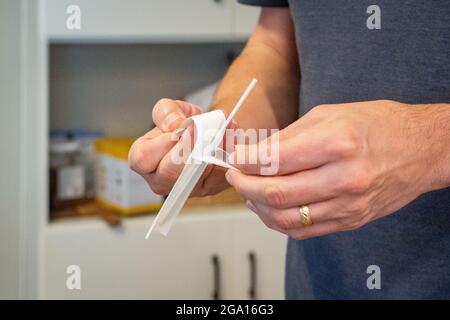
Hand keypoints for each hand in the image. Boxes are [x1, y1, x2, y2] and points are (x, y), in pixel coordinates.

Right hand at [129, 99, 235, 196]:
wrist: (206, 129)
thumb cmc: (182, 123)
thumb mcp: (170, 109)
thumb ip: (166, 112)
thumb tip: (174, 125)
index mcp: (144, 160)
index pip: (143, 159)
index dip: (162, 144)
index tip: (180, 130)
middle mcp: (161, 179)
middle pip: (170, 174)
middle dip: (187, 151)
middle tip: (201, 132)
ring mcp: (185, 187)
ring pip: (196, 176)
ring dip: (211, 151)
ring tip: (220, 130)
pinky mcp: (209, 187)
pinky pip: (219, 175)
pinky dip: (227, 154)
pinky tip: (231, 138)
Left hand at [226, 100, 435, 238]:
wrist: (422, 148)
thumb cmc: (378, 124)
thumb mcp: (329, 114)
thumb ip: (289, 137)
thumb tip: (255, 154)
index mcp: (336, 143)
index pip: (273, 159)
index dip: (244, 161)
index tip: (234, 158)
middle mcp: (343, 178)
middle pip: (275, 193)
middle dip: (244, 185)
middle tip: (235, 176)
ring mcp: (349, 204)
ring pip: (285, 218)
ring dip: (258, 206)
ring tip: (250, 192)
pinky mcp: (351, 220)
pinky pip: (304, 230)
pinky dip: (279, 221)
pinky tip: (271, 207)